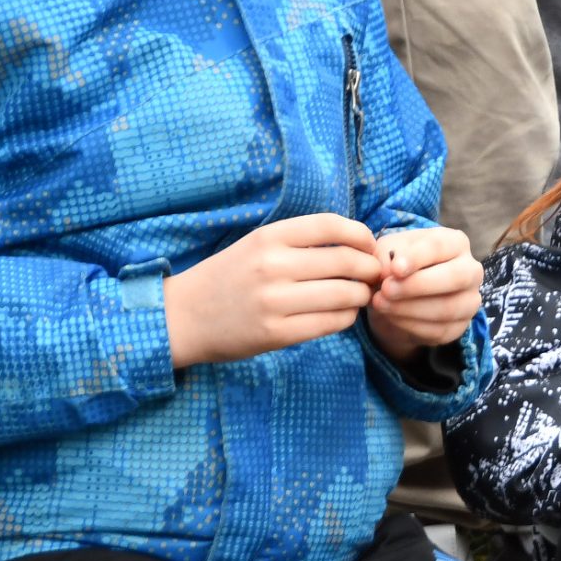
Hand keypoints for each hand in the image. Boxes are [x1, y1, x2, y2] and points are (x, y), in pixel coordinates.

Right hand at [162, 214, 384, 368]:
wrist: (185, 316)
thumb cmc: (229, 277)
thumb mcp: (257, 244)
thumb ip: (300, 241)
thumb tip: (358, 243)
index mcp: (270, 236)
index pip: (333, 226)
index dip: (362, 235)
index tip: (370, 246)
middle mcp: (273, 265)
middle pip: (347, 261)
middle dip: (370, 269)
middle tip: (374, 276)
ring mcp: (275, 301)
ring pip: (345, 294)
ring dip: (362, 295)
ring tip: (359, 296)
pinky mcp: (277, 333)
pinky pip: (331, 323)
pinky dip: (346, 317)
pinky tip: (342, 314)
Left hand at [364, 226, 484, 363]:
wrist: (399, 296)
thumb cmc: (398, 264)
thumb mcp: (387, 251)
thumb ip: (387, 256)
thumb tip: (390, 271)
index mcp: (455, 243)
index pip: (440, 246)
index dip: (417, 258)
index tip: (394, 269)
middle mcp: (471, 270)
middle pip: (455, 277)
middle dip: (417, 285)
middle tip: (386, 289)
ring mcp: (469, 301)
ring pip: (448, 308)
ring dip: (410, 308)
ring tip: (381, 304)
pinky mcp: (460, 326)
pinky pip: (440, 330)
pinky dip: (411, 325)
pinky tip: (391, 316)